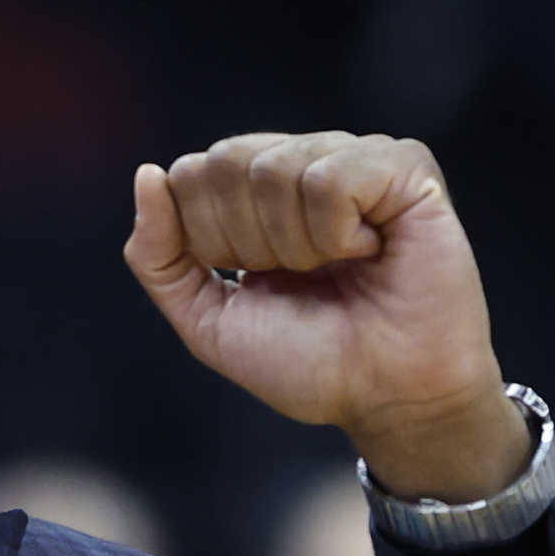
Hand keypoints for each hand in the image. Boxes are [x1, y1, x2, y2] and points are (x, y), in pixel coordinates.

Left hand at [123, 132, 529, 502]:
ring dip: (296, 245)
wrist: (388, 398)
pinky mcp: (406, 166)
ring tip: (339, 269)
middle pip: (225, 161)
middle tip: (300, 278)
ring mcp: (355, 158)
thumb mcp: (207, 320)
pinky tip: (371, 252)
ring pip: (274, 169)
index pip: (190, 174)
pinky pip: (330, 178)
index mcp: (255, 191)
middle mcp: (304, 161)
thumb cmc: (310, 361)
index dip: (210, 240)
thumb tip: (148, 174)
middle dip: (248, 242)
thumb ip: (158, 257)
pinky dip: (336, 234)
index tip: (257, 281)